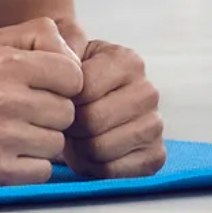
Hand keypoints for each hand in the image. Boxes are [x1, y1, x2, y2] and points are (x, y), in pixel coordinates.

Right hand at [0, 18, 84, 187]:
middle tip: (20, 113)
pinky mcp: (0, 171)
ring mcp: (4, 137)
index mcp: (7, 64)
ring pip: (56, 144)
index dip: (62, 84)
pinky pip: (43, 170)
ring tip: (11, 133)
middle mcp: (6, 98)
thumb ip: (36, 36)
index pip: (73, 76)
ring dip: (38, 142)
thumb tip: (75, 53)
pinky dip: (28, 166)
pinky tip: (7, 154)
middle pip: (67, 113)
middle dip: (48, 115)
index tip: (43, 88)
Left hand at [61, 40, 164, 178]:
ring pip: (102, 148)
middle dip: (69, 125)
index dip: (61, 98)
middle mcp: (148, 91)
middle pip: (94, 122)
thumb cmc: (68, 73)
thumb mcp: (61, 46)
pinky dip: (94, 167)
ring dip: (78, 148)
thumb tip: (64, 57)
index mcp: (127, 61)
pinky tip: (88, 152)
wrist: (83, 100)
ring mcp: (155, 125)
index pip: (83, 90)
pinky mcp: (155, 156)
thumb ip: (59, 40)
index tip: (55, 97)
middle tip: (61, 122)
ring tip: (73, 136)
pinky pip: (115, 172)